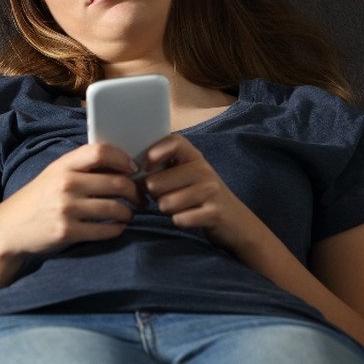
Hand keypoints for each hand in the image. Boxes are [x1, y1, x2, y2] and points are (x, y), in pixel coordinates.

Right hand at [0, 143, 142, 261]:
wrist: (11, 227)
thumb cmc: (39, 198)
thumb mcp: (54, 175)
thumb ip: (82, 168)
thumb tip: (122, 167)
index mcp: (63, 166)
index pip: (100, 152)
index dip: (123, 159)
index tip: (133, 169)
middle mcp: (65, 184)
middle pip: (117, 183)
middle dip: (135, 192)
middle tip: (140, 198)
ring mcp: (66, 209)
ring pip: (116, 209)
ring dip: (128, 213)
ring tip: (127, 214)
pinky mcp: (68, 232)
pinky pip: (106, 231)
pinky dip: (117, 229)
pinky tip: (116, 227)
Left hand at [141, 134, 263, 251]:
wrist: (235, 220)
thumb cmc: (198, 195)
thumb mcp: (184, 175)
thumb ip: (160, 168)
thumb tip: (128, 171)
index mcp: (193, 156)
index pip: (173, 142)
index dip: (154, 152)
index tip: (145, 166)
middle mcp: (204, 170)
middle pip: (156, 182)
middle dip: (153, 195)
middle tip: (165, 196)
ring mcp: (211, 191)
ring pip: (165, 203)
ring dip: (165, 209)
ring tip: (178, 207)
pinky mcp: (215, 213)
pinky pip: (179, 219)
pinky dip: (179, 221)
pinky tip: (188, 217)